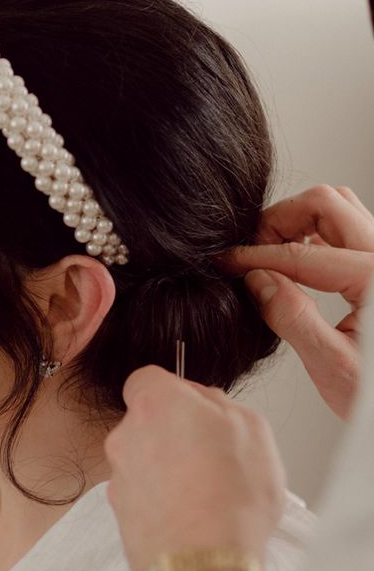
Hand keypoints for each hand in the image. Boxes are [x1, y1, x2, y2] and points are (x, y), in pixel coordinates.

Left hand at [104, 366, 285, 570]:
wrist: (203, 561)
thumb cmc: (230, 494)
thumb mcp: (251, 427)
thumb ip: (219, 402)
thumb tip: (205, 401)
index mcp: (154, 402)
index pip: (146, 378)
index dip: (173, 392)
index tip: (195, 409)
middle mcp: (126, 433)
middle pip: (145, 421)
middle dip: (171, 432)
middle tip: (208, 454)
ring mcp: (118, 472)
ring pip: (142, 458)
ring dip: (165, 468)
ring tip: (203, 492)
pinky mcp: (118, 510)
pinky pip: (140, 492)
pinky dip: (159, 499)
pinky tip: (189, 514)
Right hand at [226, 185, 373, 419]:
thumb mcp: (333, 366)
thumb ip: (292, 317)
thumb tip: (256, 279)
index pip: (302, 255)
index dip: (254, 257)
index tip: (225, 262)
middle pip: (326, 204)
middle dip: (278, 222)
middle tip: (252, 254)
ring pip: (339, 208)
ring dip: (298, 223)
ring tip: (271, 257)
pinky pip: (347, 228)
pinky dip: (314, 235)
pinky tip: (295, 264)